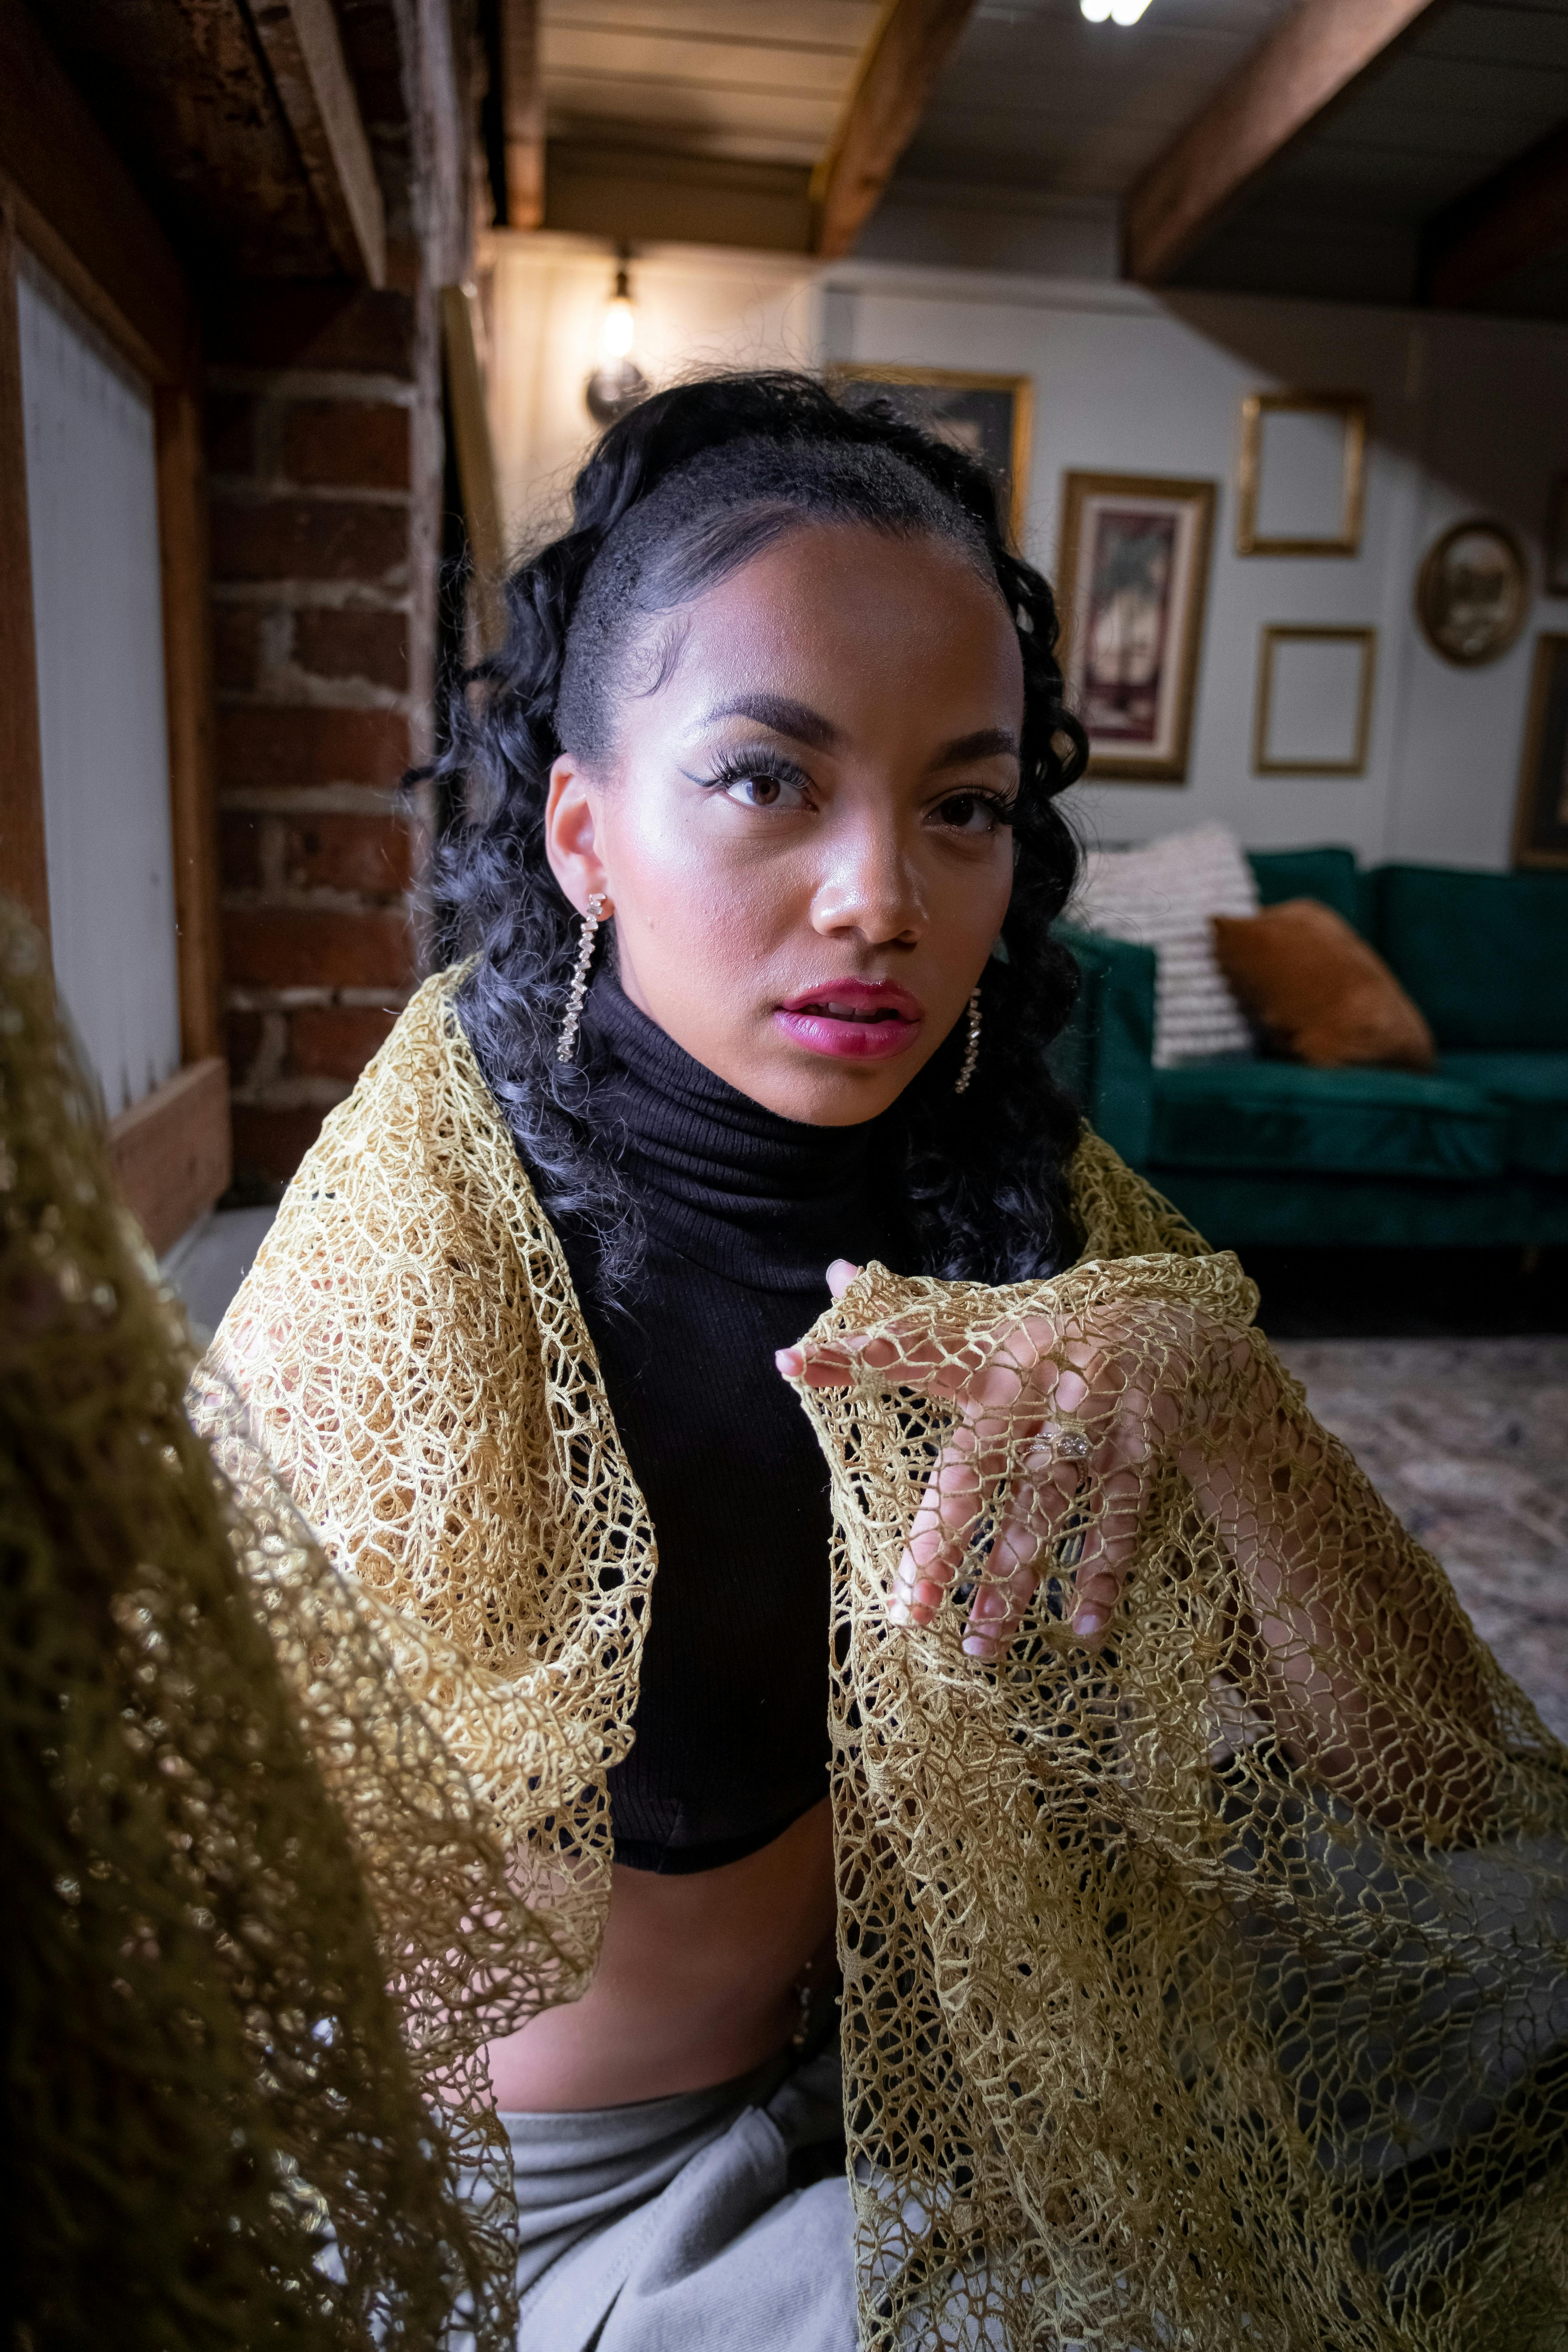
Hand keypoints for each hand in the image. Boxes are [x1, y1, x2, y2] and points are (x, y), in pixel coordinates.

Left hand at [777, 1261, 1264, 1661]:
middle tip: (906, 1607)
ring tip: (979, 1645)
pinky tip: (1084, 1628)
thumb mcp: (988, 1328)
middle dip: (940, 1539)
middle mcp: (1033, 1382)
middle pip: (975, 1464)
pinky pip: (1119, 1518)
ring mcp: (1090, 1415)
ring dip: (1013, 1578)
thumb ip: (909, 1318)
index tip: (791, 1364)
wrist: (1176, 1331)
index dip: (854, 1354)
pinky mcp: (1141, 1444)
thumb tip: (834, 1266)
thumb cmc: (1058, 1340)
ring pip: (1043, 1503)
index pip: (911, 1351)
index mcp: (989, 1354)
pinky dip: (1103, 1575)